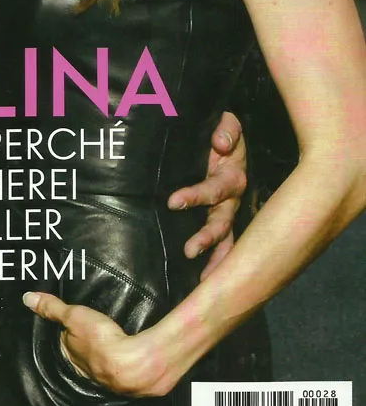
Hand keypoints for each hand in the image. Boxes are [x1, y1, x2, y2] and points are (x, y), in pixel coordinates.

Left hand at [22, 292, 178, 396]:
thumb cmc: (99, 340)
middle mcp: (87, 372)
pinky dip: (123, 361)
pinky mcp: (128, 379)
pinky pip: (122, 367)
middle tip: (90, 334)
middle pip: (82, 357)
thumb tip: (26, 298)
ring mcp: (108, 378)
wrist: (134, 364)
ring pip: (101, 364)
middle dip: (84, 348)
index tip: (68, 327)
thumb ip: (53, 308)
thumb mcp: (73, 316)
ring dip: (104, 355)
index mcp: (72, 359)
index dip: (65, 336)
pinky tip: (128, 356)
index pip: (64, 346)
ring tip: (108, 345)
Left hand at [167, 110, 245, 277]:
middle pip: (222, 222)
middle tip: (189, 250)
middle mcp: (232, 200)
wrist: (226, 139)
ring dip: (213, 256)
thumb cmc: (223, 132)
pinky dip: (217, 262)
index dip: (195, 196)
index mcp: (232, 177)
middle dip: (207, 238)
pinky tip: (205, 281)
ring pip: (224, 239)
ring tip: (201, 276)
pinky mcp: (220, 218)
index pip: (213, 190)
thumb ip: (227, 129)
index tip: (173, 202)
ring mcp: (227, 211)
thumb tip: (220, 143)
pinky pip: (223, 244)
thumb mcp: (227, 124)